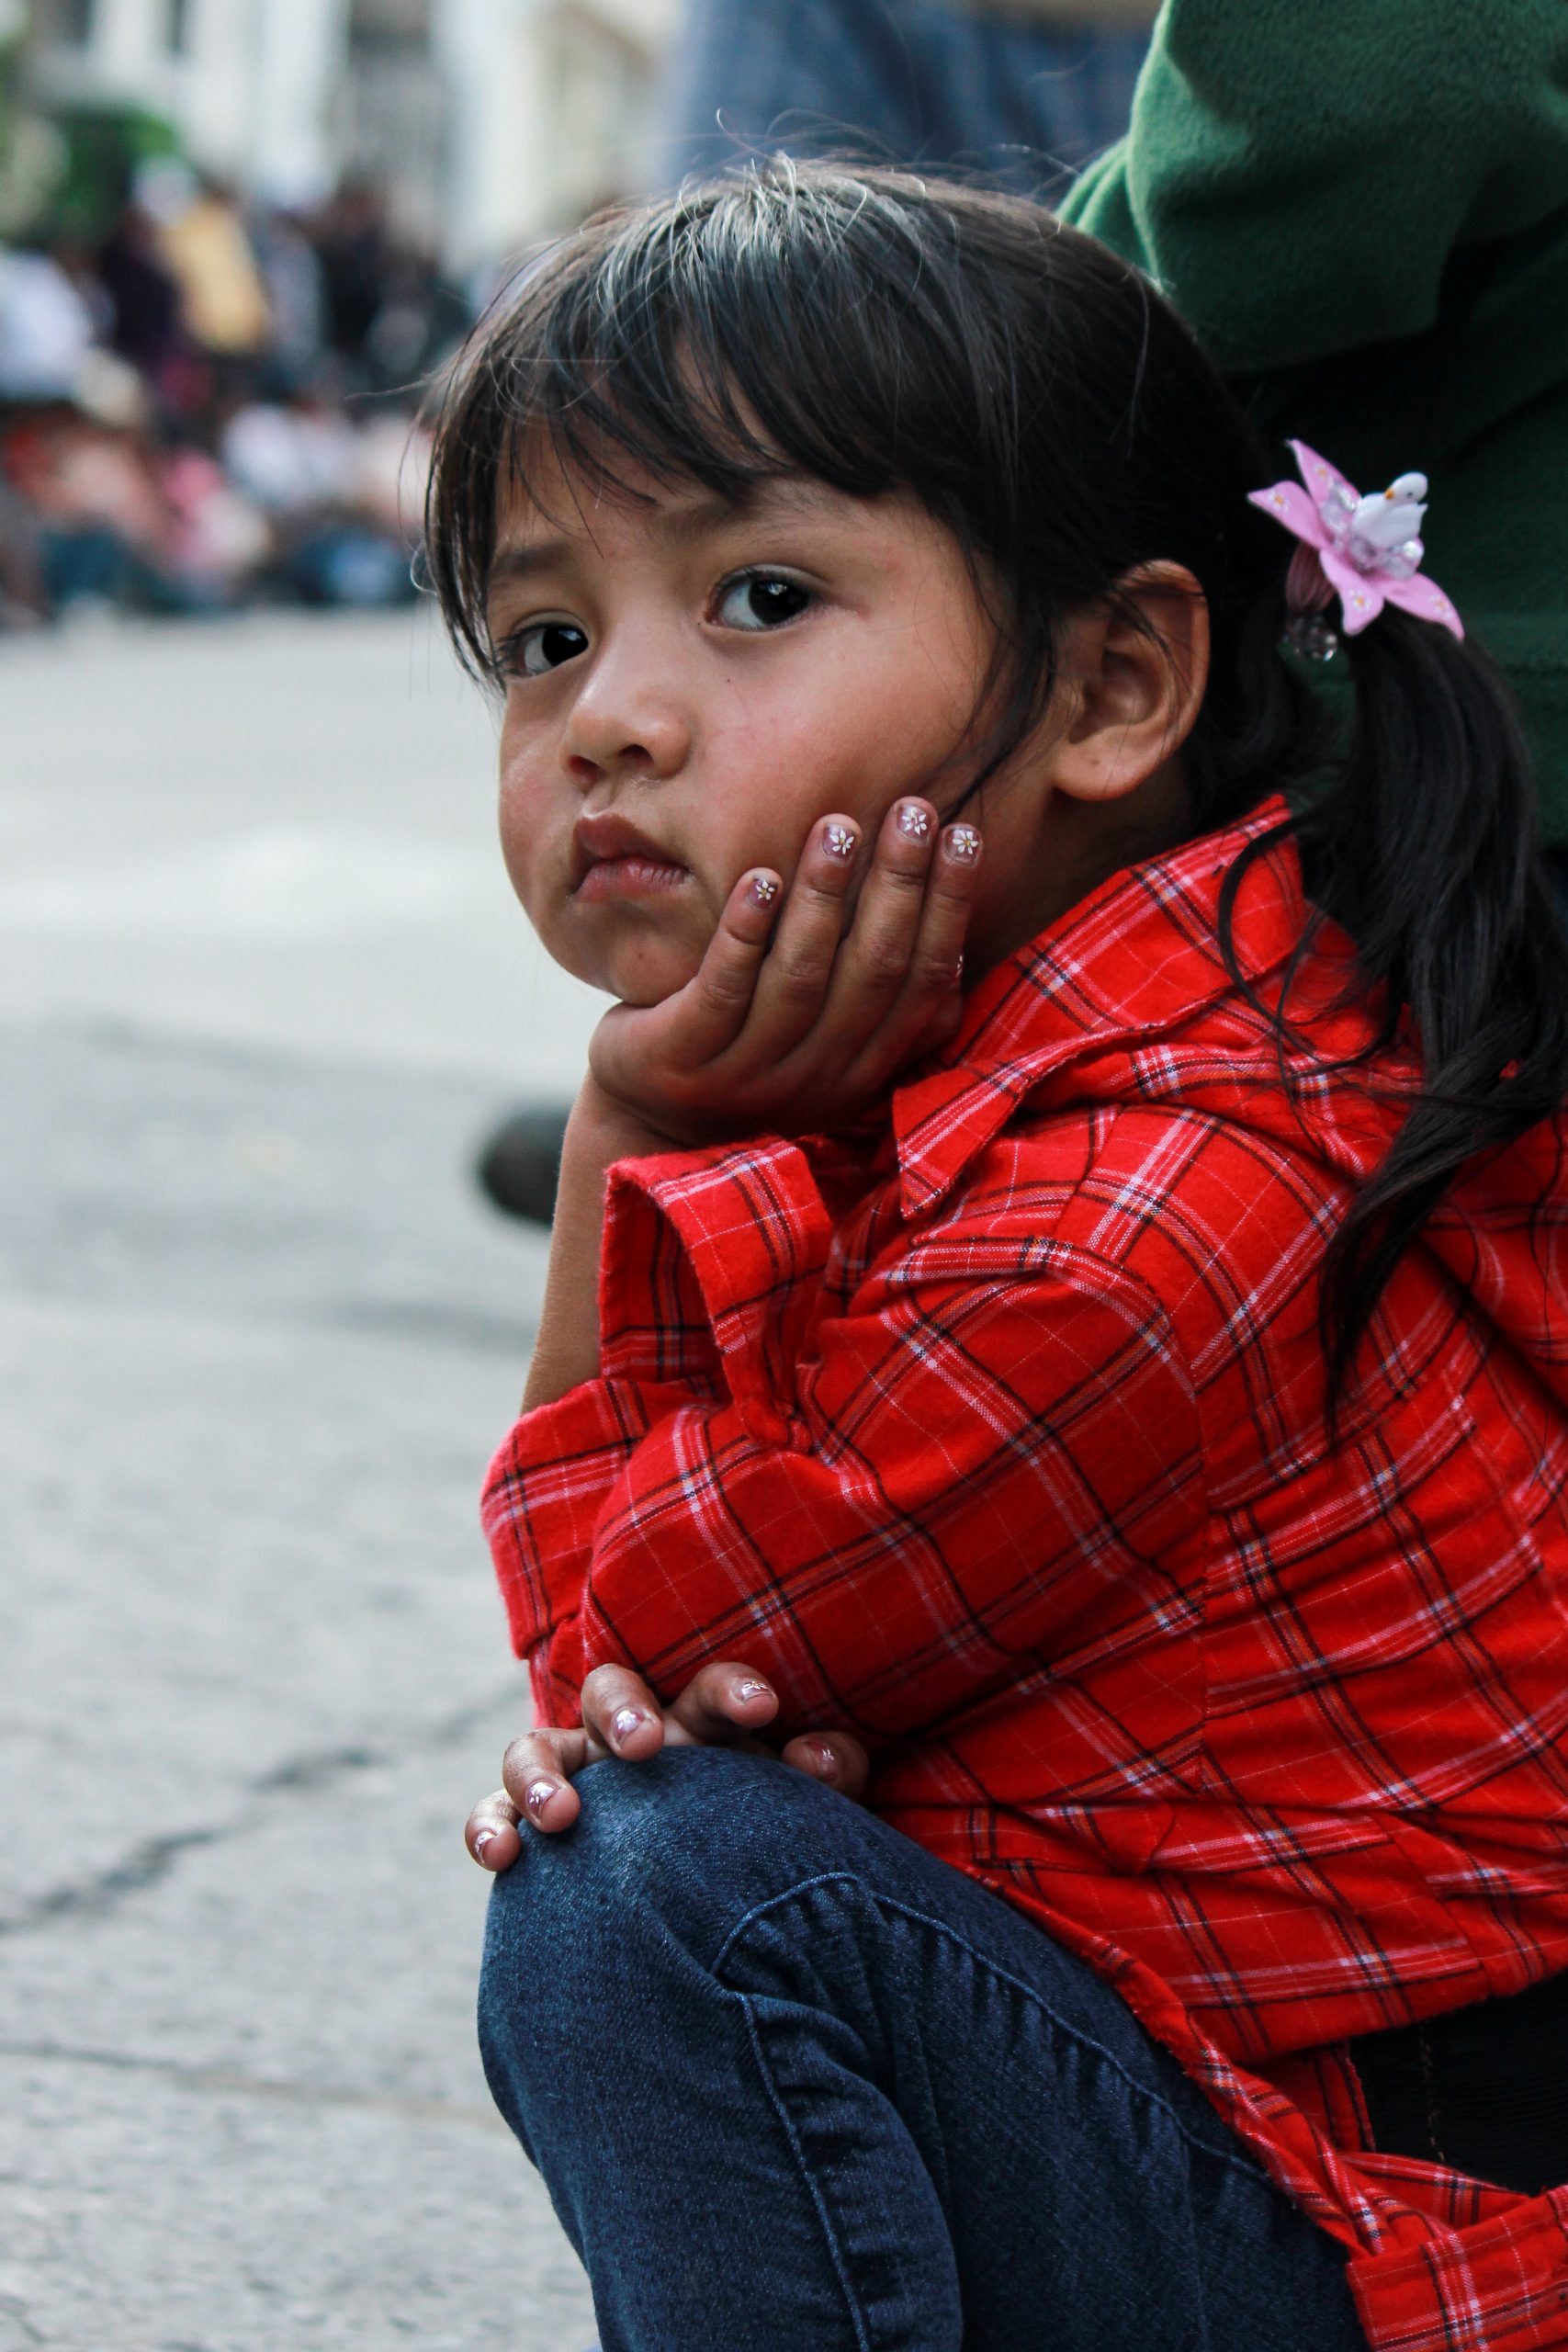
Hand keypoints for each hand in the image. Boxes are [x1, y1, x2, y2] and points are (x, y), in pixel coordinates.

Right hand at [464, 1660, 870, 1871]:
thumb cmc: (760, 1831)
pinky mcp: (529, 1820)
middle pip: (612, 1692)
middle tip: (644, 1746)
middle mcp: (630, 1735)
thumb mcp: (800, 1804)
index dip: (733, 1689)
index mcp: (700, 1722)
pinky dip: (489, 1827)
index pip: (711, 1688)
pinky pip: (494, 1813)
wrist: (709, 1895)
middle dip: (624, 1712)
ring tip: (563, 1815)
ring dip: (542, 1775)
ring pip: (537, 1747)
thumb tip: (823, 1758)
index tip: (762, 1708)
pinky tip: (503, 1859)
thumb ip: (824, 1773)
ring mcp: (576, 1774)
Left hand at [588, 797, 981, 1145]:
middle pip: (872, 971)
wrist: (649, 1126)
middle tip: (913, 807)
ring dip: (822, 896)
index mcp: (864, 1070)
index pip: (922, 983)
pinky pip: (723, 989)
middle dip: (899, 884)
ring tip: (837, 825)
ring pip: (800, 977)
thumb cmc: (751, 1059)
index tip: (963, 832)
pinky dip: (745, 932)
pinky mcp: (686, 1061)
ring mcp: (750, 1074)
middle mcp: (816, 1077)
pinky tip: (759, 879)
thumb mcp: (826, 1048)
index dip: (948, 909)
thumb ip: (882, 1013)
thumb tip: (953, 953)